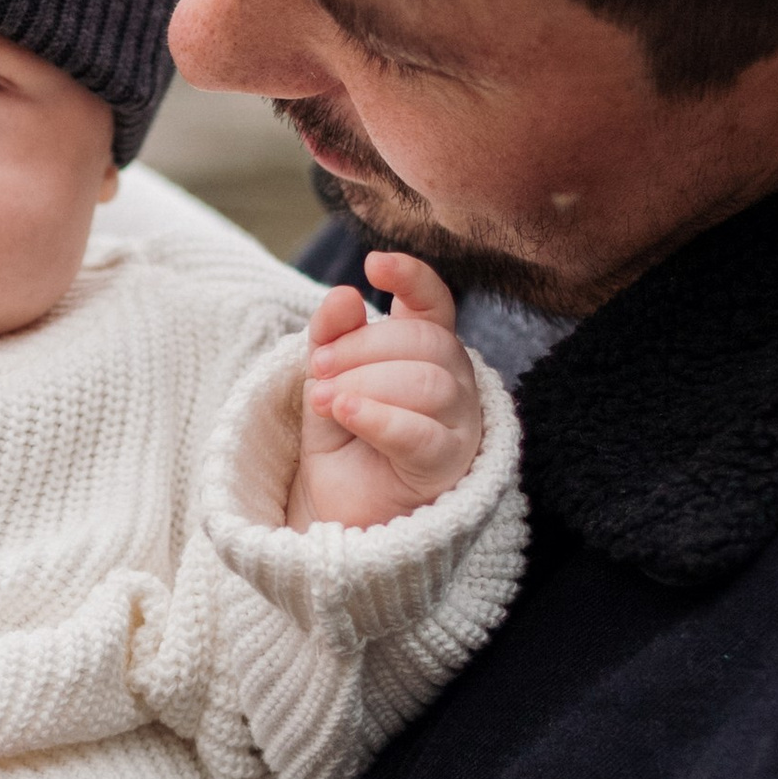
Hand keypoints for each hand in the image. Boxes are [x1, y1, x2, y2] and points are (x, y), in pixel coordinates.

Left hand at [293, 251, 481, 528]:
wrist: (340, 514)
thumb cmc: (344, 444)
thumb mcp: (327, 381)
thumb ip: (333, 338)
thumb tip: (345, 295)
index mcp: (428, 351)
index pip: (434, 303)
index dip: (412, 277)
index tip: (374, 264)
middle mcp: (454, 381)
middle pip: (424, 341)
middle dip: (361, 347)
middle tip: (318, 369)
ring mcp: (459, 423)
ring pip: (425, 382)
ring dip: (363, 384)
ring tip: (324, 400)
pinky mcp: (448, 465)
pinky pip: (419, 432)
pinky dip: (376, 416)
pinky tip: (342, 410)